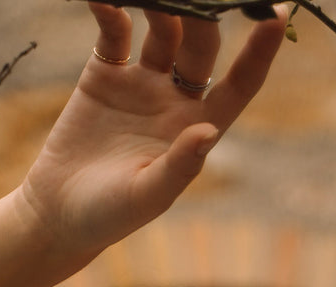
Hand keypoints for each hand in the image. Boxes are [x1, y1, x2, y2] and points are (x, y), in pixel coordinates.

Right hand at [18, 3, 286, 262]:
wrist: (59, 213)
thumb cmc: (110, 216)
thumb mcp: (147, 197)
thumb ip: (179, 165)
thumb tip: (209, 130)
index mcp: (197, 129)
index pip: (240, 85)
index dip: (259, 52)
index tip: (276, 15)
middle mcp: (176, 100)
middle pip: (201, 45)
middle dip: (202, 15)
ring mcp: (142, 82)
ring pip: (163, 28)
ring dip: (160, 4)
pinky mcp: (105, 72)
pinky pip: (114, 30)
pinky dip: (111, 9)